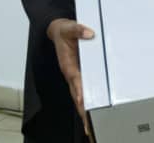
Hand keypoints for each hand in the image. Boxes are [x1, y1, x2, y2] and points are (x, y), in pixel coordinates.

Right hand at [47, 18, 94, 135]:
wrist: (59, 30)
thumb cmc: (63, 30)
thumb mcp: (68, 27)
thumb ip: (78, 29)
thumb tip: (89, 34)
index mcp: (68, 64)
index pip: (75, 79)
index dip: (80, 90)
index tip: (83, 102)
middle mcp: (72, 73)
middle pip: (78, 94)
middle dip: (83, 110)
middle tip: (89, 126)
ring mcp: (77, 75)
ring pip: (81, 95)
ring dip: (86, 109)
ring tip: (92, 126)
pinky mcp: (81, 74)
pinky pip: (86, 89)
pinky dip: (89, 100)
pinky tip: (95, 110)